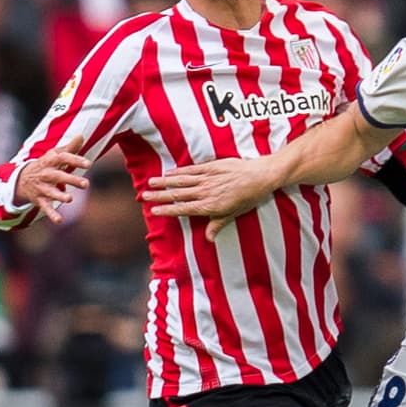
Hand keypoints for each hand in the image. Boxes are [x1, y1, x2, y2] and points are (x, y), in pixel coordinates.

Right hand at [14, 135, 90, 224]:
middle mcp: (46, 174)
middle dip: (71, 180)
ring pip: (51, 193)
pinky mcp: (40, 200)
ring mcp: (42, 188)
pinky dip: (52, 215)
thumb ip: (69, 148)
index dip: (75, 160)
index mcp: (50, 161)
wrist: (21, 179)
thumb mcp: (54, 155)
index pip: (62, 158)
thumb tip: (81, 135)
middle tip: (86, 184)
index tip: (89, 164)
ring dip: (60, 197)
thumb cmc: (46, 165)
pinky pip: (46, 209)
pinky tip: (60, 220)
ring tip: (70, 199)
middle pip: (58, 176)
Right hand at [143, 156, 281, 242]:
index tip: (154, 211)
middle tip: (144, 196)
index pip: (184, 209)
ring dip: (164, 182)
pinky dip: (179, 172)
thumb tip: (208, 239)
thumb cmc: (250, 197)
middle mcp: (206, 192)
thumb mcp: (235, 214)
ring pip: (181, 181)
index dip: (168, 210)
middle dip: (160, 196)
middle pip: (178, 195)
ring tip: (150, 183)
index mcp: (211, 206)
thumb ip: (218, 224)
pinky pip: (191, 170)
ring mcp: (208, 179)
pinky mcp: (212, 167)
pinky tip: (168, 173)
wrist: (261, 176)